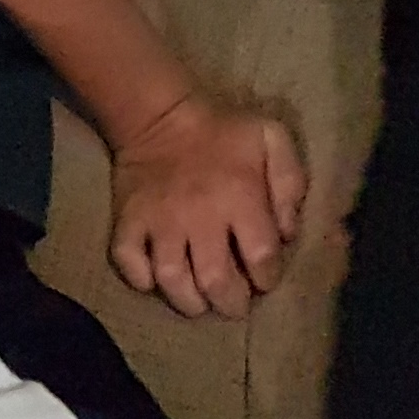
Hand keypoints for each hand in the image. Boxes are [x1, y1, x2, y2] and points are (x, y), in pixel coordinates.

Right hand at [107, 95, 304, 320]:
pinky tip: (156, 280)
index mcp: (240, 196)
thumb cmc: (223, 131)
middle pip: (217, 280)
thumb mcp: (271, 139)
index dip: (268, 277)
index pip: (261, 257)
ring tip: (201, 303)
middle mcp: (200, 216)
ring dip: (189, 301)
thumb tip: (287, 233)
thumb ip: (289, 182)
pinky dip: (142, 280)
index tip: (265, 279)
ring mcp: (160, 222)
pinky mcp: (128, 222)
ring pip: (173, 280)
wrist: (160, 114)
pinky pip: (130, 264)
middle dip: (231, 303)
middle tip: (235, 304)